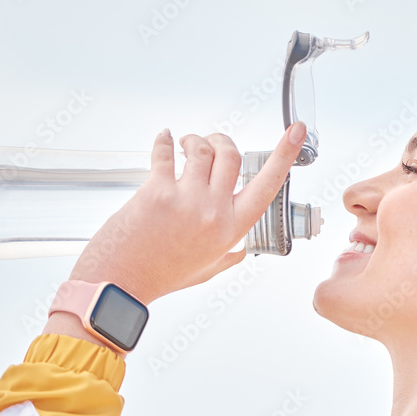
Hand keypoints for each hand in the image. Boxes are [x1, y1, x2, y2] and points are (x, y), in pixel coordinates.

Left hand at [67, 122, 306, 304]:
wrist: (120, 282)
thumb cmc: (159, 276)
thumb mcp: (205, 270)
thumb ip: (227, 257)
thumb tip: (241, 251)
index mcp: (231, 230)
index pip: (268, 185)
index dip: (284, 155)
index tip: (296, 133)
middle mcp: (213, 213)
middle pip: (232, 156)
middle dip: (221, 140)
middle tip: (210, 141)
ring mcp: (187, 201)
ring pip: (201, 149)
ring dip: (193, 139)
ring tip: (183, 143)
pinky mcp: (157, 191)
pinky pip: (165, 153)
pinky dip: (164, 142)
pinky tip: (163, 140)